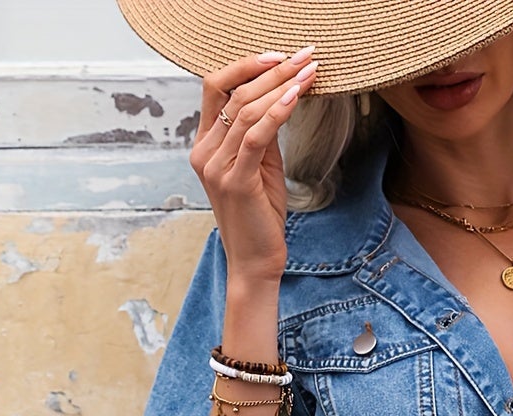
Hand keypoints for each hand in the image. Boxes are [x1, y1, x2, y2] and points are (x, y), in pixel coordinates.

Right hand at [189, 47, 319, 287]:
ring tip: (309, 72)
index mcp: (205, 145)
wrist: (256, 263)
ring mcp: (215, 167)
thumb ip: (264, 135)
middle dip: (271, 69)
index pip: (216, 87)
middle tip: (304, 55)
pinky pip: (255, 136)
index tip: (280, 56)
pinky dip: (277, 113)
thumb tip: (281, 97)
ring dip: (281, 86)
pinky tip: (296, 97)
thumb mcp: (262, 167)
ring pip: (245, 110)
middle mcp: (204, 152)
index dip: (246, 65)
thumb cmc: (261, 217)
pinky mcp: (234, 181)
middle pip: (232, 91)